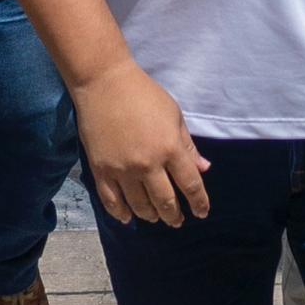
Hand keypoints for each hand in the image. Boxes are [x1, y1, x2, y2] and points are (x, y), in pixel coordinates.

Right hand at [75, 60, 207, 225]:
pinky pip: (112, 201)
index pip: (191, 185)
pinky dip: (121, 213)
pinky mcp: (101, 170)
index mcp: (170, 148)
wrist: (104, 83)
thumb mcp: (174, 115)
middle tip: (178, 221)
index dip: (199, 203)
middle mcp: (148, 164)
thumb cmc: (144, 95)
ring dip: (151, 216)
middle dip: (174, 216)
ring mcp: (122, 169)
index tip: (202, 213)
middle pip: (166, 201)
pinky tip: (128, 218)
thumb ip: (188, 145)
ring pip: (140, 206)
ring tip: (156, 217)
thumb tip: (204, 169)